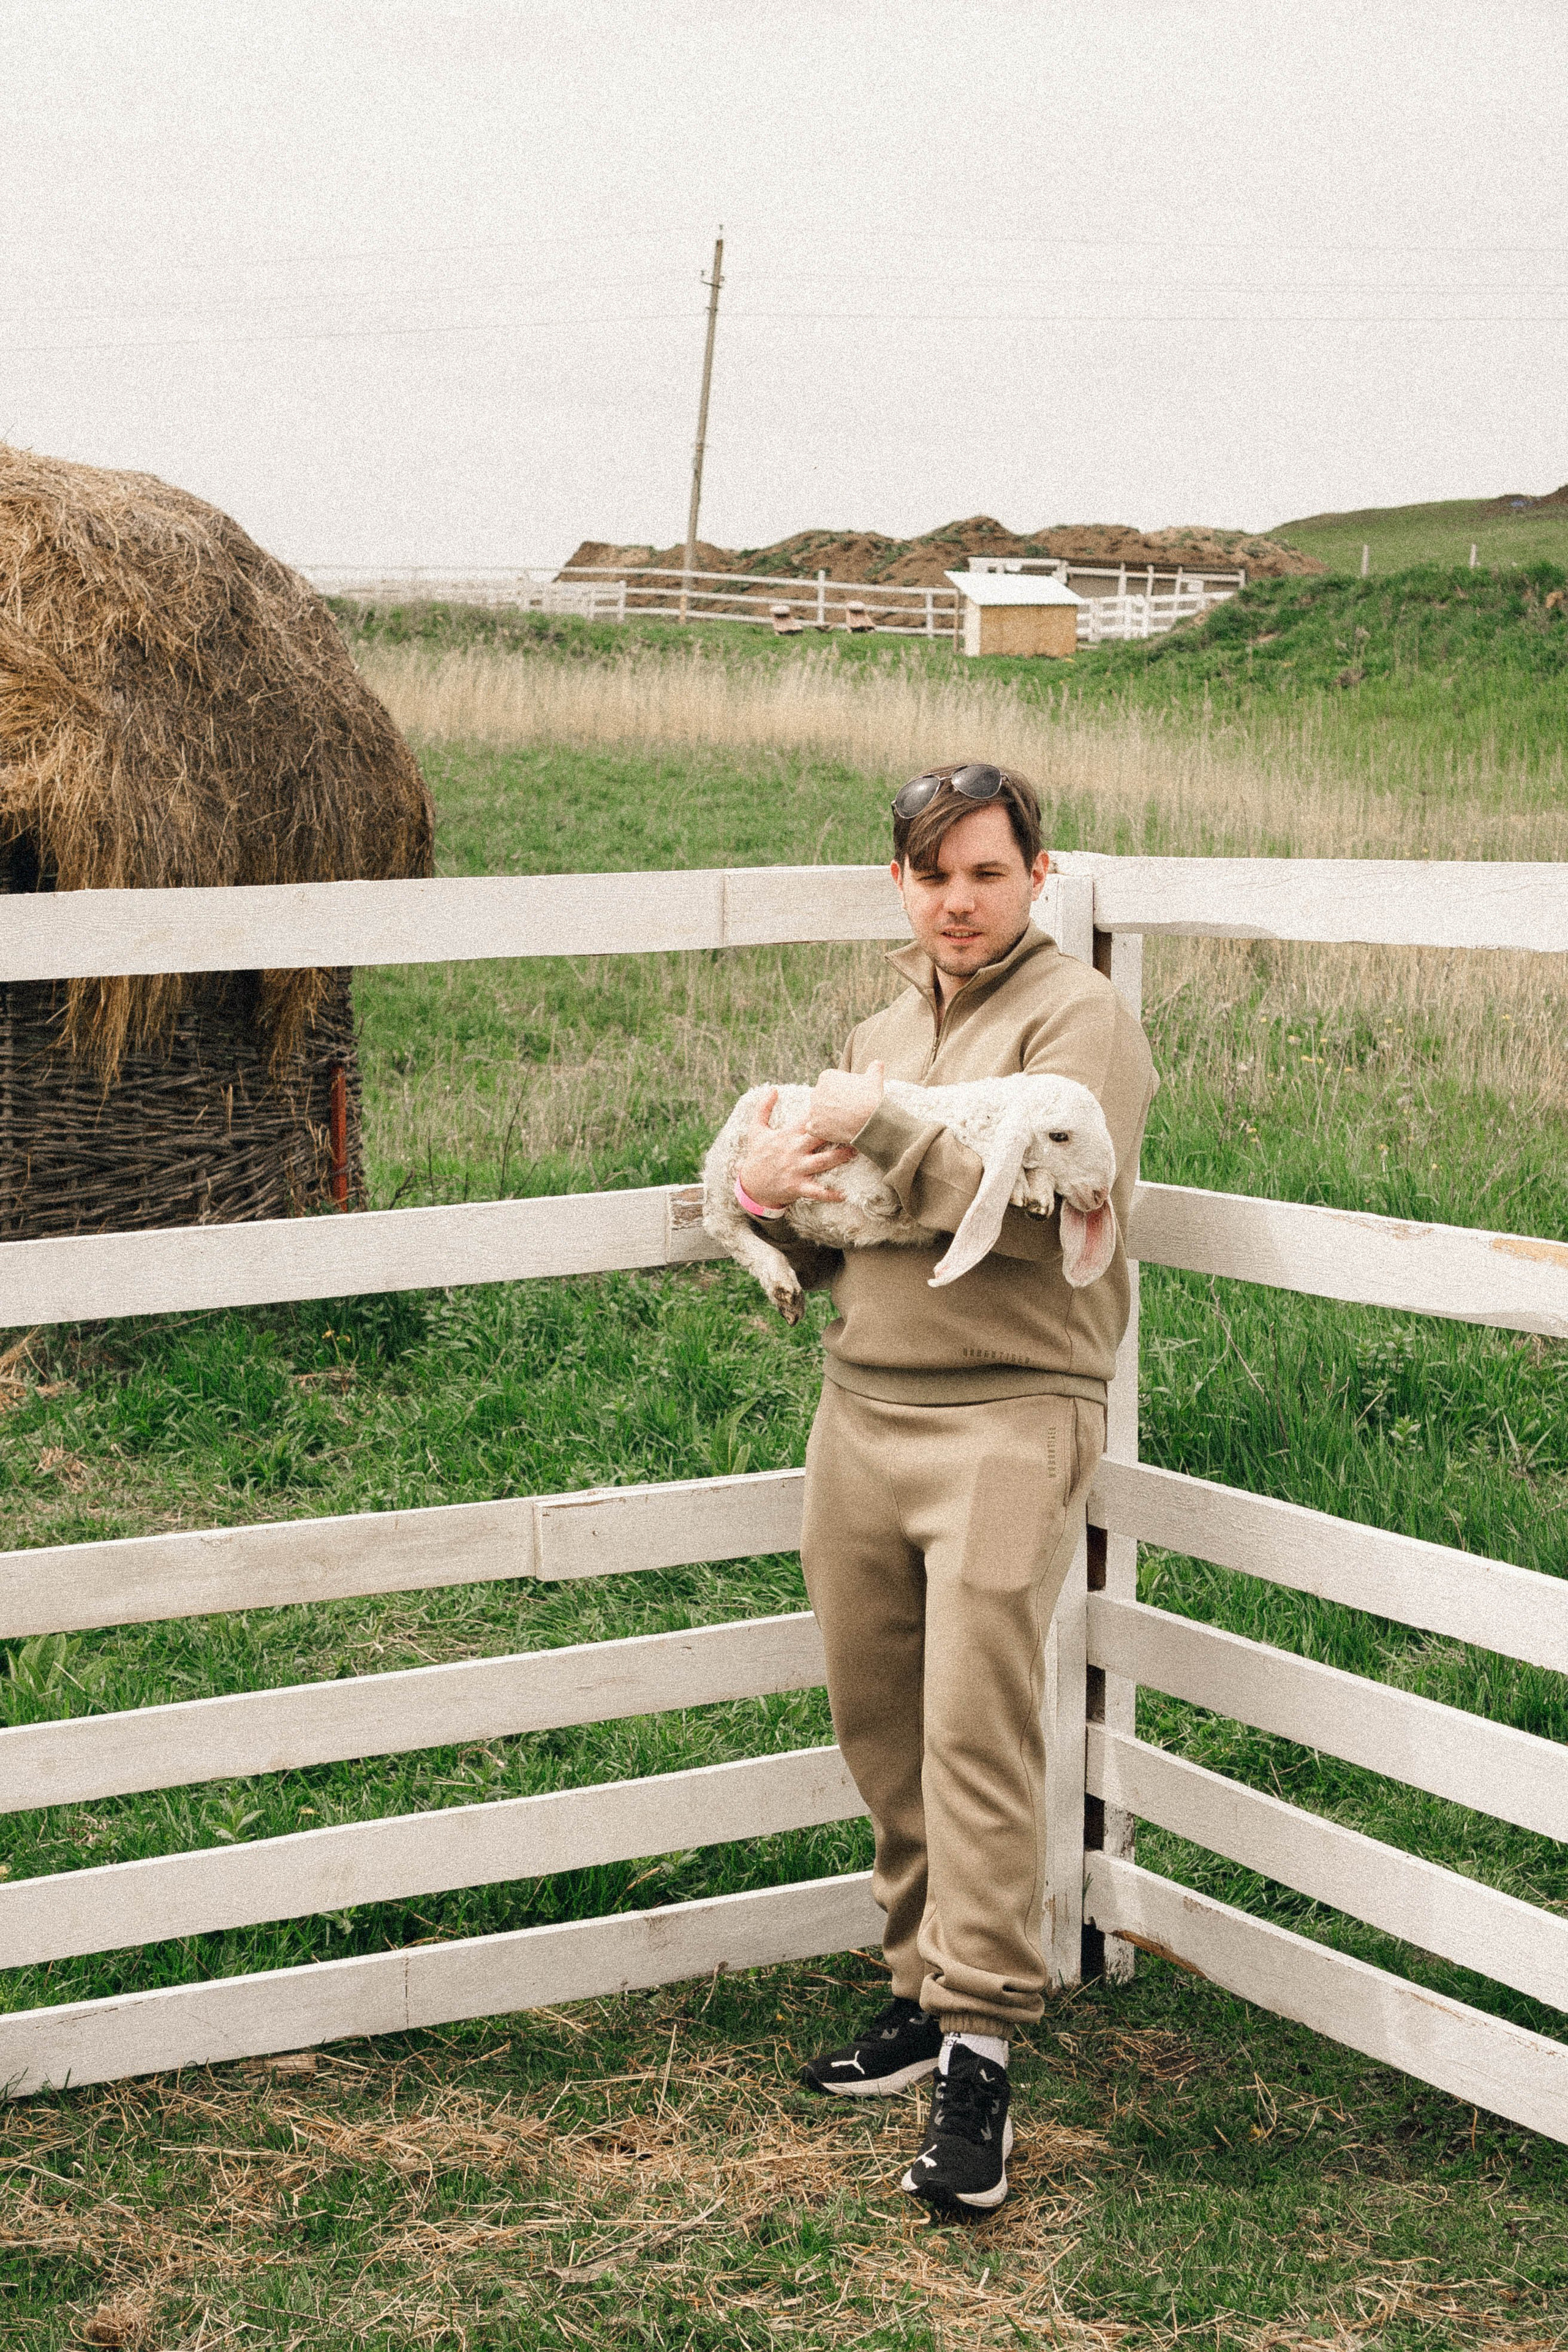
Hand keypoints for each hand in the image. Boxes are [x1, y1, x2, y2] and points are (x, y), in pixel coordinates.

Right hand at [736, 1089, 855, 1208]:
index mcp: (787, 1135)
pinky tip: (845, 1194)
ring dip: (841, 1157)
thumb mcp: (756, 1130)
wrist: (750, 1186)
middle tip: (858, 1124)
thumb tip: (772, 1088)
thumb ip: (763, 1108)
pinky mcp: (797, 1187)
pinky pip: (817, 1191)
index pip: (807, 1119)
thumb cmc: (757, 1156)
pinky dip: (831, 1194)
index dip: (822, 1111)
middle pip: (819, 1137)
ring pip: (823, 1162)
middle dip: (837, 1132)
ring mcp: (796, 1169)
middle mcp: (793, 1150)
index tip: (839, 1103)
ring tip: (858, 1151)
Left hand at [804, 1061, 884, 1145]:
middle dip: (832, 1102)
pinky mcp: (814, 1126)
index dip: (841, 1091)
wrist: (870, 1121)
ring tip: (842, 1120)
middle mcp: (815, 1092)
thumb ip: (874, 1067)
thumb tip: (878, 1062)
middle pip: (822, 1098)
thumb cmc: (871, 1097)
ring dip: (826, 1116)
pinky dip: (820, 1129)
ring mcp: (813, 1110)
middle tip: (847, 1109)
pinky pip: (812, 1127)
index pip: (830, 1083)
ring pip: (817, 1112)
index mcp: (826, 1077)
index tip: (850, 1096)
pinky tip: (832, 1129)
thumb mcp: (874, 1078)